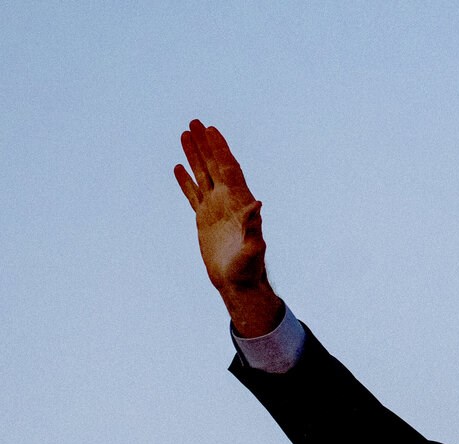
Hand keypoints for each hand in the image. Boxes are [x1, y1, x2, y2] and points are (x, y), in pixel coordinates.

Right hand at [174, 120, 284, 336]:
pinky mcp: (204, 219)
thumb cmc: (248, 269)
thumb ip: (254, 227)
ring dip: (194, 155)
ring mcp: (215, 209)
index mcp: (240, 203)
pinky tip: (178, 166)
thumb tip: (257, 204)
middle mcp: (228, 202)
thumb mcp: (252, 249)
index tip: (211, 130)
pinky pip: (193, 194)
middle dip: (206, 144)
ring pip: (202, 175)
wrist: (238, 283)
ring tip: (184, 134)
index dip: (221, 150)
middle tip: (194, 122)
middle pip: (215, 166)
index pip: (229, 169)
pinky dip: (186, 180)